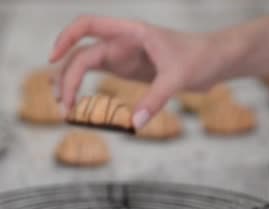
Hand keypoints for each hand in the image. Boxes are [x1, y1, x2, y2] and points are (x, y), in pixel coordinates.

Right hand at [49, 15, 239, 127]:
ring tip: (64, 109)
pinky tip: (75, 104)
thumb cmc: (200, 57)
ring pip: (83, 65)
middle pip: (81, 54)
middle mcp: (121, 41)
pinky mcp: (125, 70)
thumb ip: (156, 99)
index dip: (66, 38)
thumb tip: (134, 123)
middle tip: (65, 108)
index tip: (53, 59)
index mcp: (131, 32)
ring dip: (69, 84)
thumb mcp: (179, 77)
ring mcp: (121, 56)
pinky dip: (82, 88)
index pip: (89, 25)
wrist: (215, 60)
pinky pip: (96, 76)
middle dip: (67, 78)